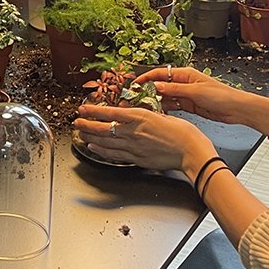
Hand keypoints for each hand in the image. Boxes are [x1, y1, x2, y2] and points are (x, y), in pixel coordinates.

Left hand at [74, 102, 213, 172]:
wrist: (191, 152)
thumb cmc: (183, 133)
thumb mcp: (162, 115)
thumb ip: (146, 116)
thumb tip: (135, 114)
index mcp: (140, 117)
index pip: (110, 113)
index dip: (93, 111)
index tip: (83, 109)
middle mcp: (133, 132)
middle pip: (103, 129)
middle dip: (87, 125)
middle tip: (76, 122)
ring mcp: (134, 147)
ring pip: (105, 142)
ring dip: (90, 138)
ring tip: (80, 134)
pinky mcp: (137, 159)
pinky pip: (114, 155)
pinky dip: (102, 151)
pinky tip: (94, 148)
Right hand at [140, 66, 263, 125]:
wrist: (236, 109)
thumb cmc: (222, 96)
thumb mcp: (195, 92)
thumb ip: (175, 89)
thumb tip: (157, 86)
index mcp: (186, 74)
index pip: (161, 73)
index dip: (146, 77)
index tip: (135, 83)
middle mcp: (184, 83)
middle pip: (161, 85)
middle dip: (148, 90)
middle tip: (136, 98)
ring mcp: (186, 95)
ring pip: (166, 96)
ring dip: (155, 100)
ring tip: (144, 106)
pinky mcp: (189, 105)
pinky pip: (173, 105)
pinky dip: (165, 108)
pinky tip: (158, 112)